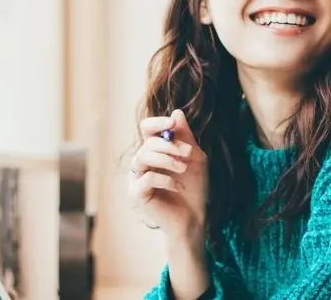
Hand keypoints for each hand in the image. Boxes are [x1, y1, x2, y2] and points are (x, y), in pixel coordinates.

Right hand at [129, 109, 207, 242]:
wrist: (194, 217)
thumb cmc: (194, 188)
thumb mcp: (195, 158)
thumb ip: (186, 137)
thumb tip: (176, 112)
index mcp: (155, 151)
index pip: (146, 129)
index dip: (156, 123)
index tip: (172, 123)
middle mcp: (142, 163)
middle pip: (147, 142)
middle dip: (169, 145)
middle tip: (188, 153)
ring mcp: (136, 178)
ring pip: (142, 156)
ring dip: (167, 159)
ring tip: (183, 168)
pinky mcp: (135, 194)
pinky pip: (146, 178)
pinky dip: (165, 179)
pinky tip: (178, 186)